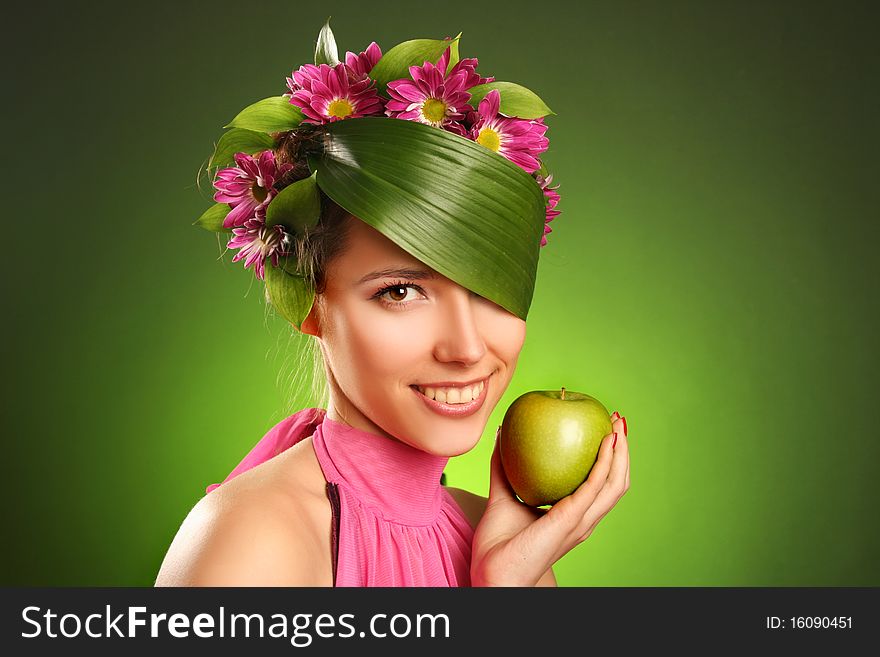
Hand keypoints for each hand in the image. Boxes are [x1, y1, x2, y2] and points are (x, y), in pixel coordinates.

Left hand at [470, 412, 629, 585]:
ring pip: (616, 484)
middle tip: (616, 419)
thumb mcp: (503, 495)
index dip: (608, 457)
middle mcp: (583, 519)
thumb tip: (501, 433)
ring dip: (622, 452)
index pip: (600, 485)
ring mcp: (580, 521)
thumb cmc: (499, 544)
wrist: (493, 572)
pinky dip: (605, 462)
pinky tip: (606, 441)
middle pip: (616, 482)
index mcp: (572, 516)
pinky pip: (595, 486)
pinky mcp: (572, 519)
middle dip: (622, 450)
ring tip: (618, 425)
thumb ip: (504, 467)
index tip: (604, 427)